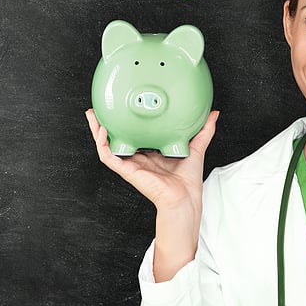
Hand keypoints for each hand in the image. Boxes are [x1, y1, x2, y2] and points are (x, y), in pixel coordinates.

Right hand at [84, 108, 218, 211]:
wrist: (183, 198)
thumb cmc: (188, 180)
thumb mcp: (196, 147)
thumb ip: (203, 130)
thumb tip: (213, 114)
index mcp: (150, 153)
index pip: (134, 134)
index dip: (127, 122)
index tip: (123, 107)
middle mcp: (138, 158)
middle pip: (116, 138)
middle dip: (105, 123)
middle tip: (99, 108)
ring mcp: (130, 164)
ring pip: (107, 145)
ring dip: (97, 130)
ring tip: (92, 115)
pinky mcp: (126, 171)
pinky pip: (109, 156)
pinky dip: (102, 144)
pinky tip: (102, 131)